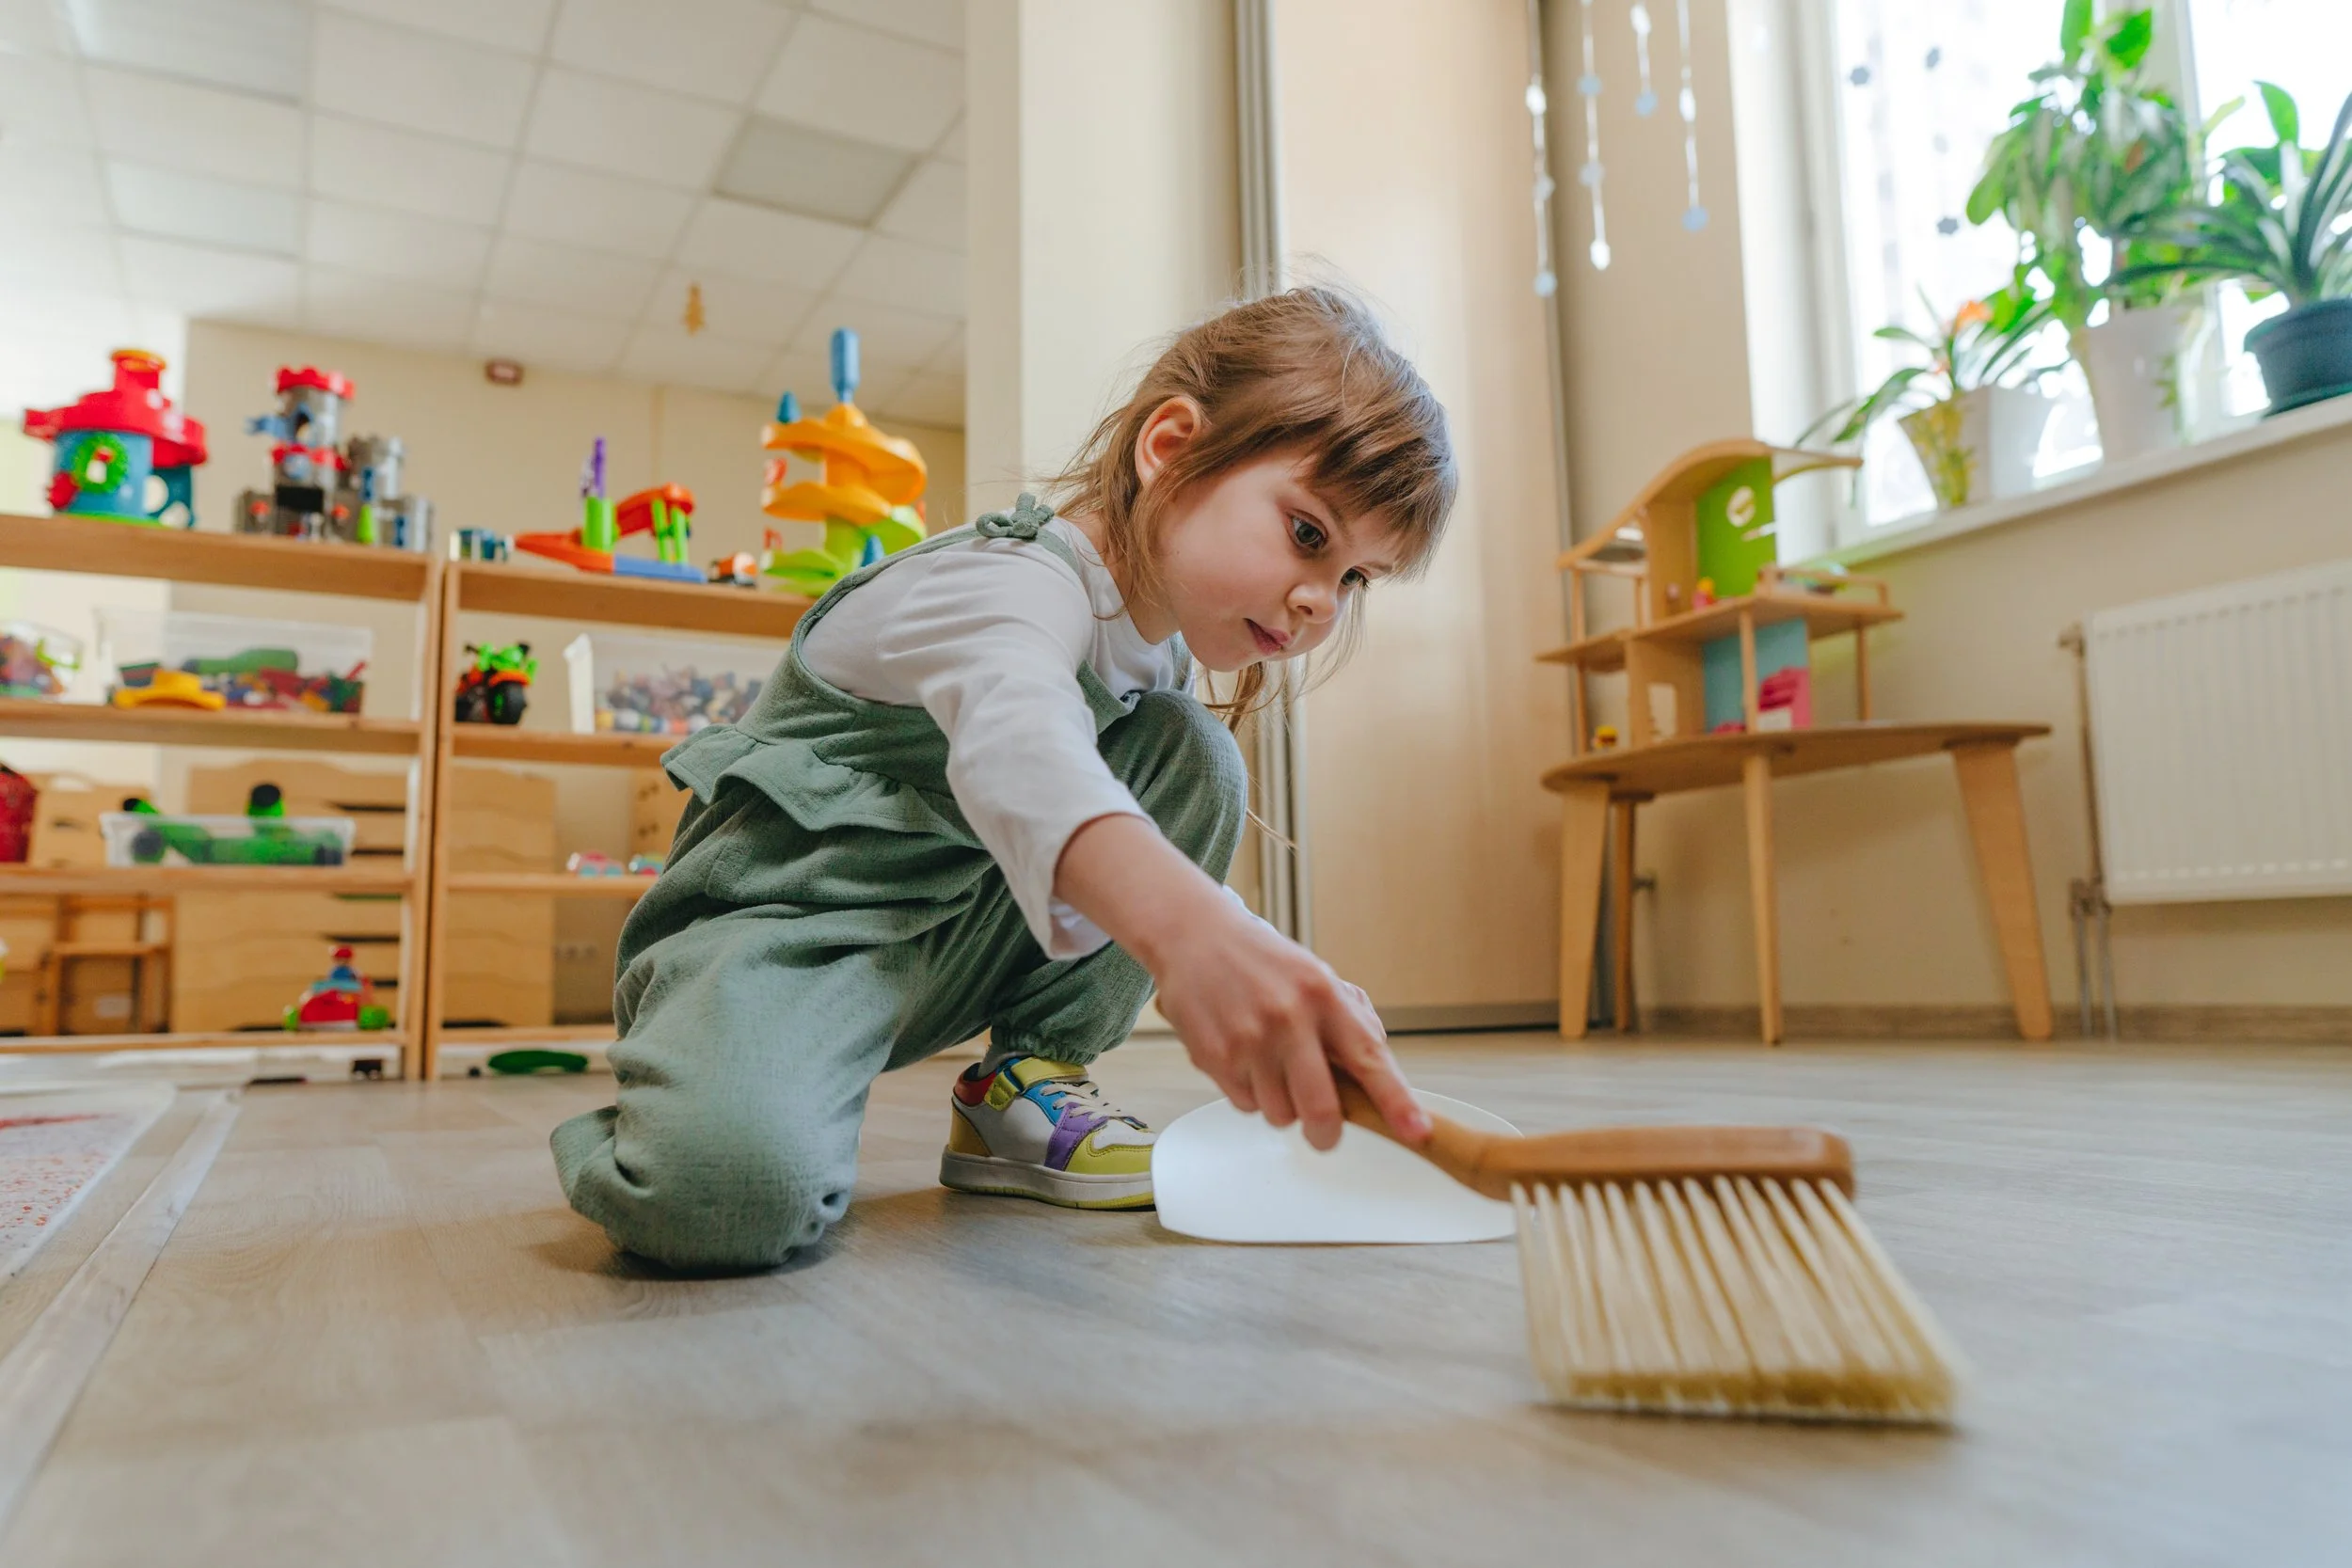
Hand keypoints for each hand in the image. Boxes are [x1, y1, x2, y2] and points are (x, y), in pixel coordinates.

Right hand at [1054, 814, 1429, 1150]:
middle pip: (1320, 1108)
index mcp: (1323, 994)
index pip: (1369, 1057)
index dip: (1396, 1101)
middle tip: (1325, 1131)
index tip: (1418, 1132)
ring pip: (1280, 1115)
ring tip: (1272, 1067)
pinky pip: (1246, 1105)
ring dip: (1283, 1105)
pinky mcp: (1214, 1057)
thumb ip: (1351, 1023)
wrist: (1195, 936)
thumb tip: (1377, 1076)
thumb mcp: (1318, 977)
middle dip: (1327, 1133)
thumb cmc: (1263, 962)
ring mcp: (1248, 1040)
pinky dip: (1252, 1094)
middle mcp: (1287, 1017)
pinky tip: (1245, 1059)